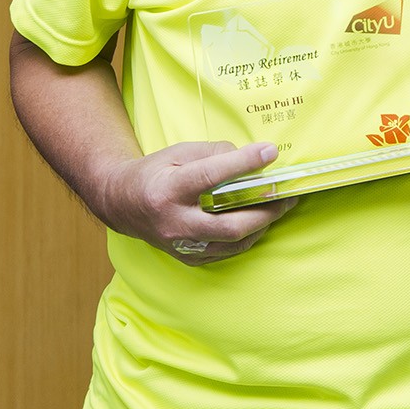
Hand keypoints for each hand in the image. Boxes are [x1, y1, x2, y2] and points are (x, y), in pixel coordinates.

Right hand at [97, 140, 298, 266]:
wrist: (123, 204)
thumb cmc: (155, 173)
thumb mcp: (178, 152)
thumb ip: (213, 153)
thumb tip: (248, 158)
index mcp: (168, 190)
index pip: (210, 176)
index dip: (243, 163)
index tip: (269, 152)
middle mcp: (174, 221)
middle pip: (229, 224)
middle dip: (264, 210)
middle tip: (287, 194)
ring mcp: (181, 244)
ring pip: (232, 242)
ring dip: (262, 224)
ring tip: (280, 206)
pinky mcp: (187, 257)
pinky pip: (226, 251)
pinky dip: (247, 236)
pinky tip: (259, 221)